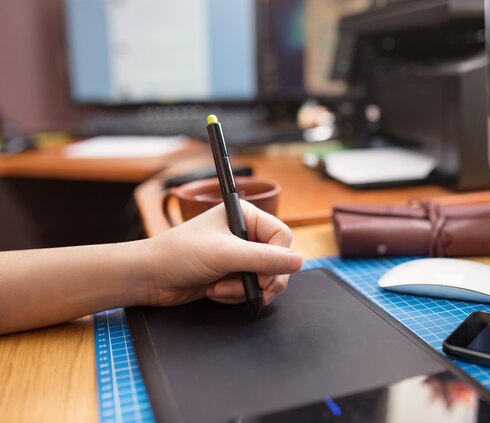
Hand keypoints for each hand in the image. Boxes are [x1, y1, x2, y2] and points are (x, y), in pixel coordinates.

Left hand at [143, 201, 302, 306]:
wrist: (149, 277)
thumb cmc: (179, 254)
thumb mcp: (225, 254)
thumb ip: (264, 259)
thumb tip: (299, 261)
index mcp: (245, 215)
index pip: (281, 236)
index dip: (278, 259)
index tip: (266, 276)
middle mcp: (245, 233)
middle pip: (277, 260)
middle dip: (261, 280)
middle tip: (252, 290)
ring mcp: (238, 255)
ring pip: (265, 279)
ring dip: (244, 290)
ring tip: (219, 288)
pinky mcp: (231, 274)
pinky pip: (250, 289)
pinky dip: (235, 295)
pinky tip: (214, 290)